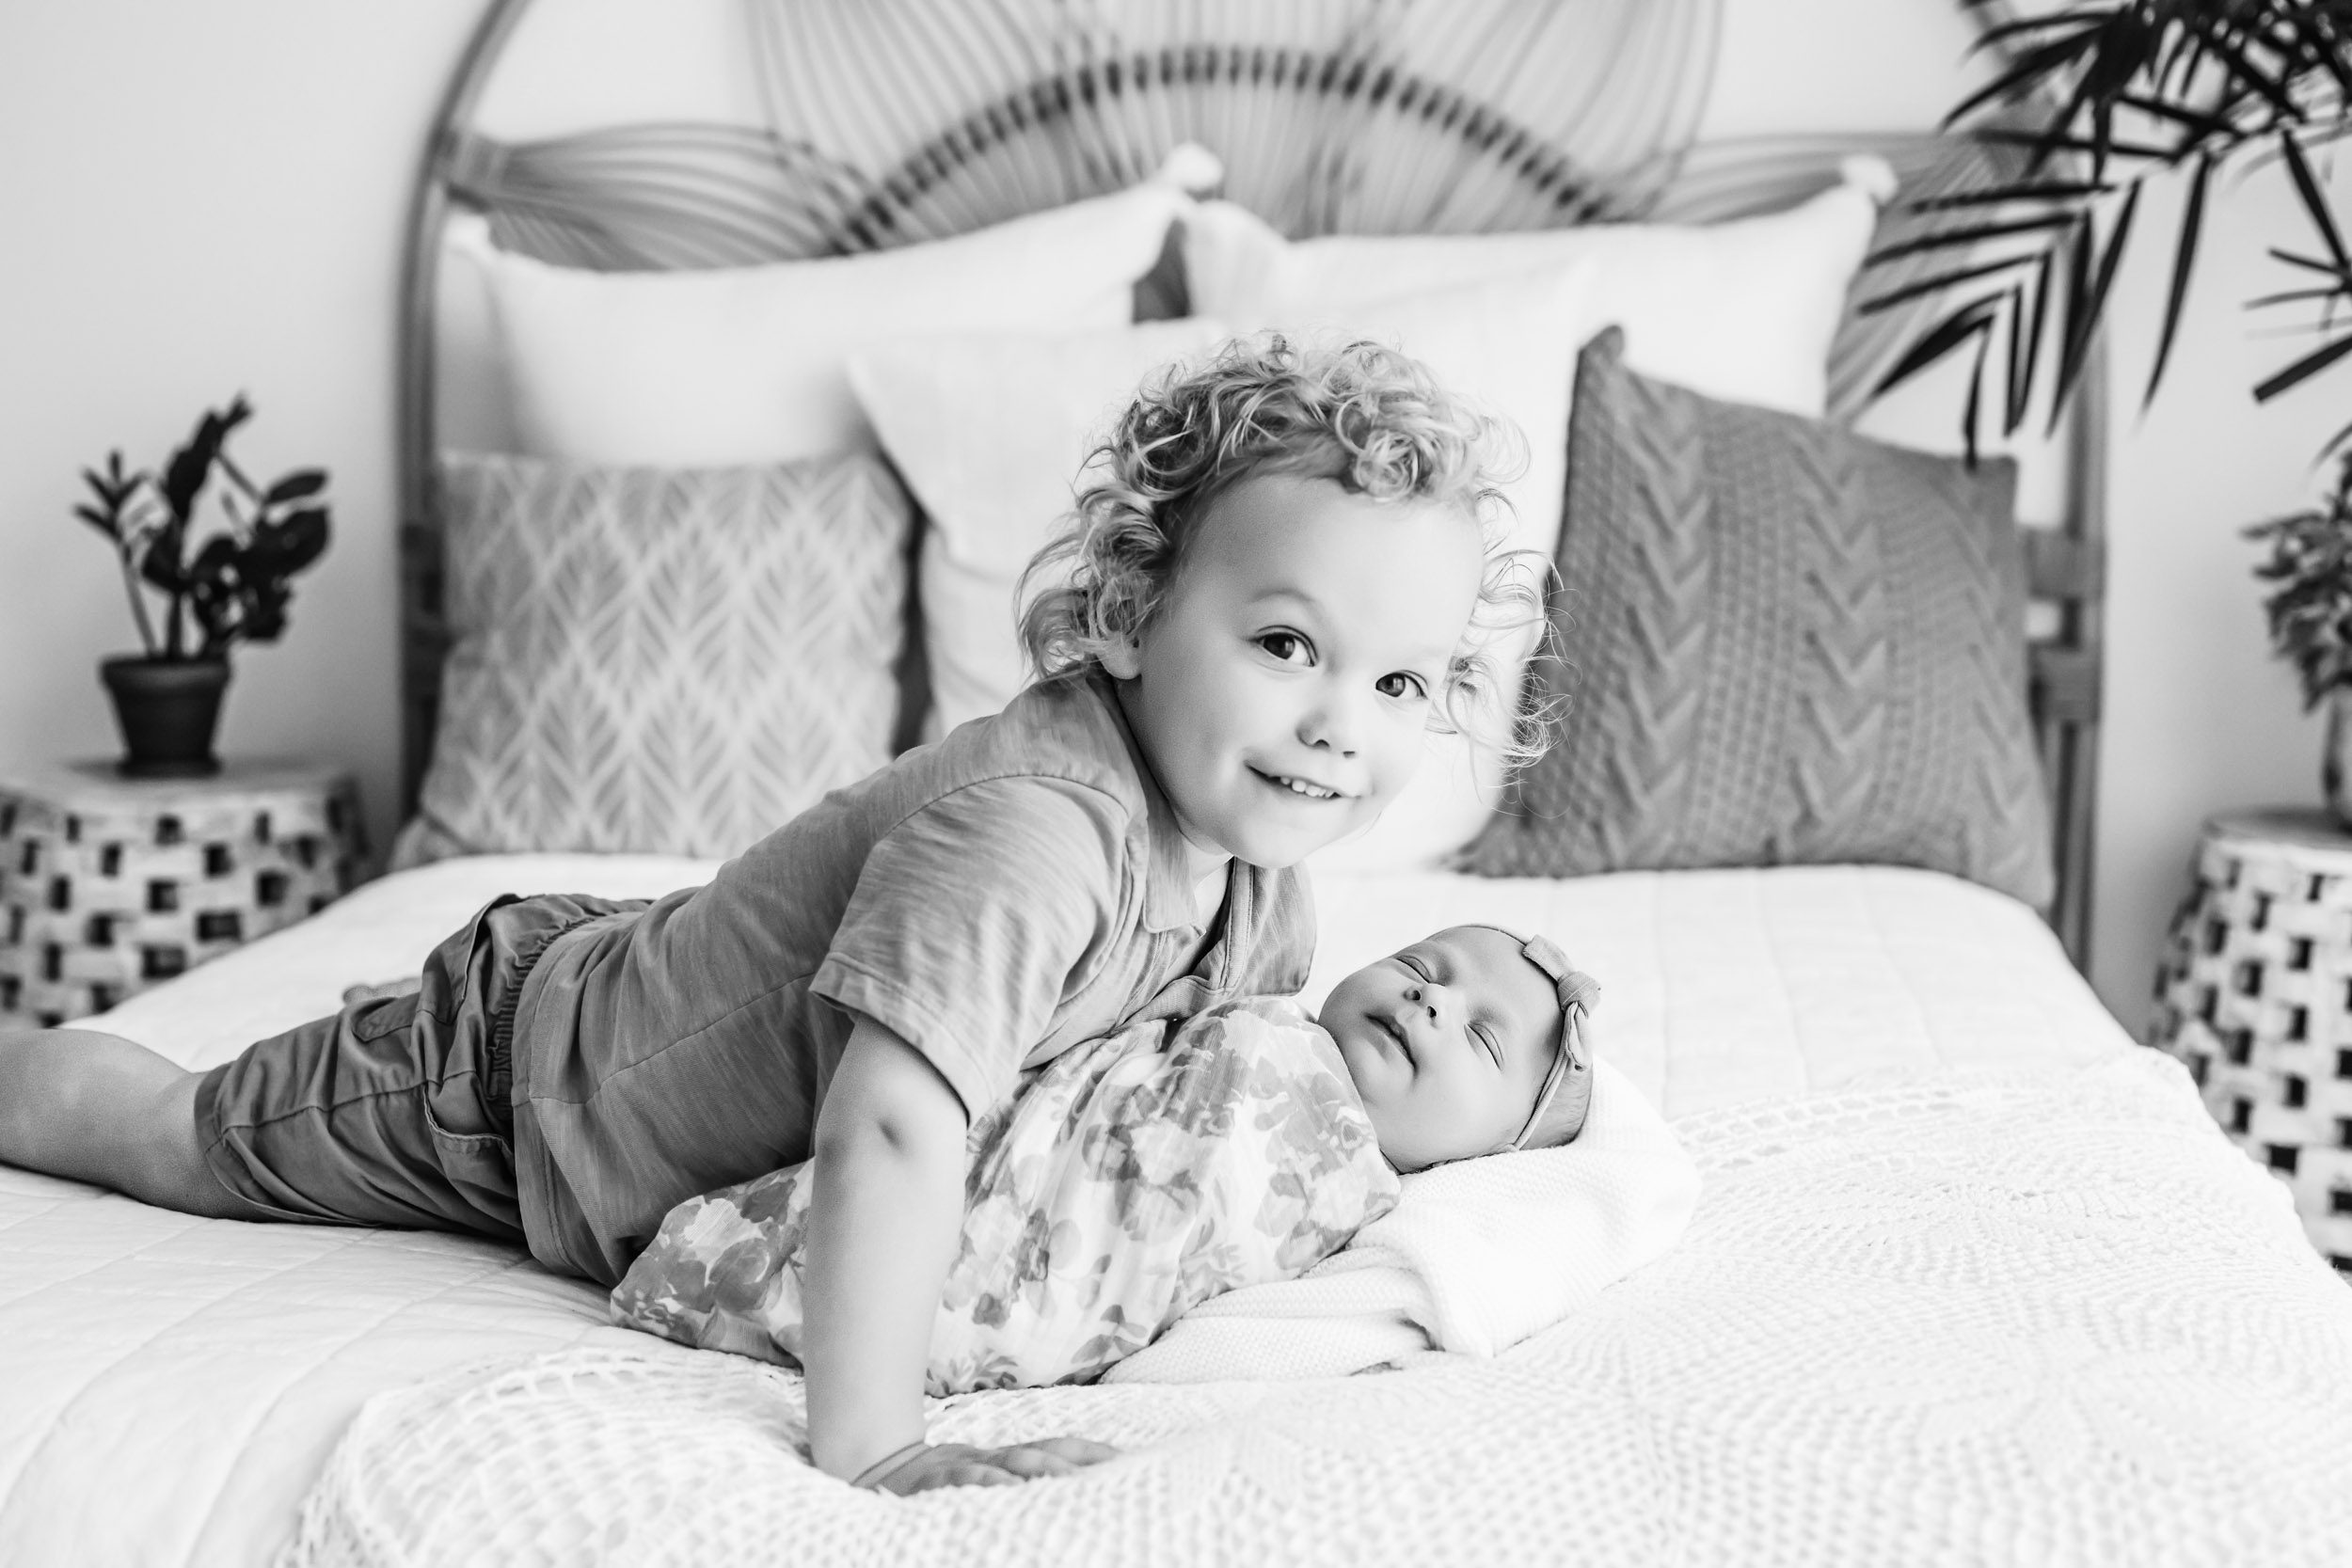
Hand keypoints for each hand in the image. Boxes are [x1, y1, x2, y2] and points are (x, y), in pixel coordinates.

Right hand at [856, 1436, 1121, 1494]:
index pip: (1058, 1450)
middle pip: (1045, 1454)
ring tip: (1075, 1481)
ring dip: (1044, 1470)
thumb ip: (1014, 1479)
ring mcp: (965, 1468)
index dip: (1091, 1453)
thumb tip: (1062, 1485)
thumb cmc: (937, 1481)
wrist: (874, 1466)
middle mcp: (993, 1460)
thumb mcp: (981, 1478)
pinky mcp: (937, 1482)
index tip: (1126, 1459)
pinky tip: (1006, 1488)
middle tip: (1115, 1469)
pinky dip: (988, 1482)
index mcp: (1007, 1459)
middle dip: (1080, 1460)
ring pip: (1012, 1465)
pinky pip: (966, 1481)